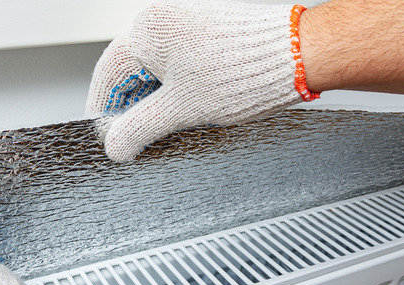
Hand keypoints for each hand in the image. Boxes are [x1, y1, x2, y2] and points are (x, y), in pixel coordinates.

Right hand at [86, 0, 316, 161]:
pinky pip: (176, 62)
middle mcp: (162, 19)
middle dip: (133, 107)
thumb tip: (114, 145)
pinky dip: (175, 87)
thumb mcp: (179, 111)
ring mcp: (184, 22)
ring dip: (155, 99)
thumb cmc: (244, 73)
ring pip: (154, 69)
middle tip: (139, 138)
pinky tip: (188, 107)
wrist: (297, 54)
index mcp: (147, 30)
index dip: (106, 113)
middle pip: (129, 71)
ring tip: (170, 124)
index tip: (110, 138)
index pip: (108, 76)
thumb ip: (138, 130)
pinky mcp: (204, 31)